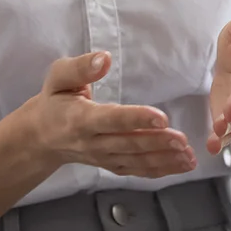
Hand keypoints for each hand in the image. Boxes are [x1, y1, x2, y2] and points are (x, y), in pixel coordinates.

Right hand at [18, 51, 196, 177]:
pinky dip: (160, 170)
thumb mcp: (58, 78)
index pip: (111, 120)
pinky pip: (136, 170)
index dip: (136, 119)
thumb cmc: (54, 100)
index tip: (161, 117)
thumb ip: (80, 67)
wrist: (41, 136)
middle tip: (183, 140)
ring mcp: (103, 157)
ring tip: (188, 156)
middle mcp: (93, 142)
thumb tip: (105, 59)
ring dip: (164, 160)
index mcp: (80, 119)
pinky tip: (181, 165)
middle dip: (157, 143)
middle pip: (128, 144)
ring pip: (136, 161)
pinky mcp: (111, 165)